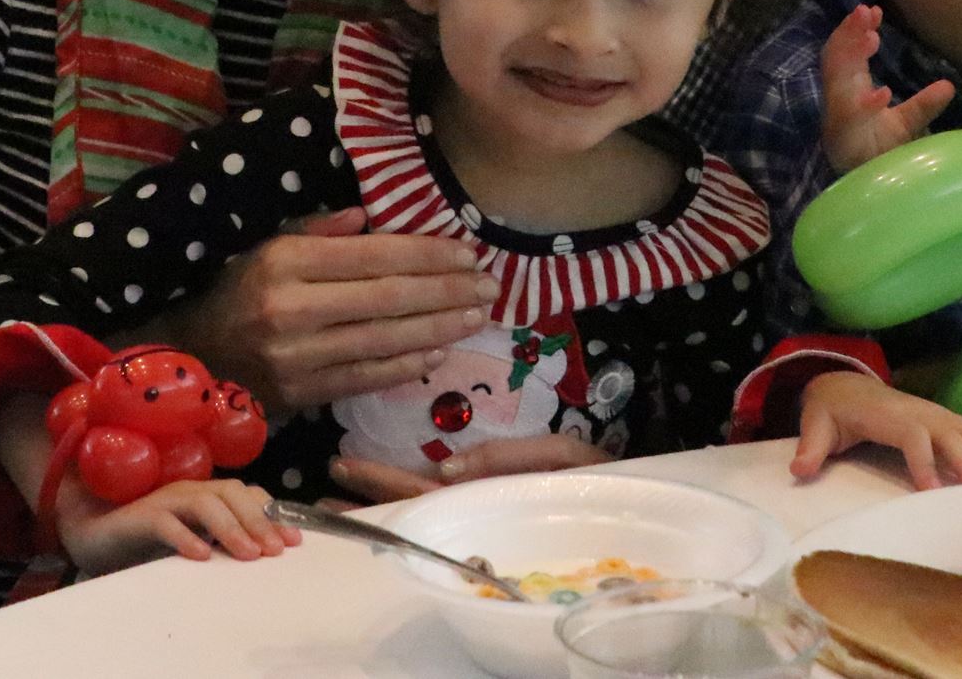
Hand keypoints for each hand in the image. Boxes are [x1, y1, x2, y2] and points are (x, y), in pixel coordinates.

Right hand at [57, 474, 293, 575]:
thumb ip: (220, 540)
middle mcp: (189, 490)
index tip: (294, 542)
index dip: (273, 514)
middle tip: (275, 552)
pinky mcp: (139, 516)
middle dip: (259, 521)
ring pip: (204, 504)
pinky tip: (201, 556)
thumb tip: (262, 557)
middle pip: (232, 493)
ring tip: (248, 556)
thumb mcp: (193, 539)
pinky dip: (185, 537)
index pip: (247, 494)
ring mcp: (164, 499)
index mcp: (206, 493)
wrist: (94, 533)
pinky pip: (165, 522)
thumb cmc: (148, 539)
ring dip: (231, 528)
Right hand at [162, 207, 496, 412]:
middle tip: (489, 287)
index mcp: (285, 263)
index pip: (373, 257)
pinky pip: (365, 379)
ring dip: (438, 329)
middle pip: (387, 299)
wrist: (191, 358)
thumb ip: (319, 231)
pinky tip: (438, 354)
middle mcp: (292, 309)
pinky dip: (405, 368)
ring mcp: (297, 357)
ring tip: (477, 318)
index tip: (467, 253)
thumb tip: (371, 217)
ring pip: (383, 341)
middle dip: (446, 292)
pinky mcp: (301, 394)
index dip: (426, 255)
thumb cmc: (239, 292)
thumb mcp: (269, 247)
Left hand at [326, 433, 608, 503]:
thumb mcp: (565, 459)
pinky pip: (450, 492)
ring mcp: (488, 500)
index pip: (423, 495)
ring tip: (341, 488)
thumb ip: (507, 459)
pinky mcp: (500, 493)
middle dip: (371, 491)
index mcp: (491, 498)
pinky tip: (395, 483)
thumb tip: (447, 468)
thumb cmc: (605, 477)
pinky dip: (416, 488)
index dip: (381, 485)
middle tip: (324, 483)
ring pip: (425, 499)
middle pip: (415, 498)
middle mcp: (483, 503)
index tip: (340, 476)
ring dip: (384, 494)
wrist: (637, 494)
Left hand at [790, 371, 961, 490]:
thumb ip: (808, 447)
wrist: (842, 385)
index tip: (933, 492)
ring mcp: (930, 411)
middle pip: (948, 432)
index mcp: (887, 415)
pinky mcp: (937, 417)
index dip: (924, 461)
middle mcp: (915, 410)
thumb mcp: (814, 425)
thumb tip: (798, 470)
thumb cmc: (830, 411)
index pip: (912, 436)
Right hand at [820, 3, 952, 171]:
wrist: (871, 190)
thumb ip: (924, 104)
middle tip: (865, 11)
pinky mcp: (843, 140)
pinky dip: (864, 105)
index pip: (847, 53)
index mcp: (851, 90)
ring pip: (836, 81)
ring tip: (871, 37)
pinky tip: (882, 94)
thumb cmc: (880, 153)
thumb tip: (949, 85)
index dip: (854, 31)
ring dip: (849, 57)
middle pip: (836, 59)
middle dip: (847, 33)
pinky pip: (849, 119)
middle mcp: (841, 100)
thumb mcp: (907, 124)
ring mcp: (839, 119)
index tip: (873, 11)